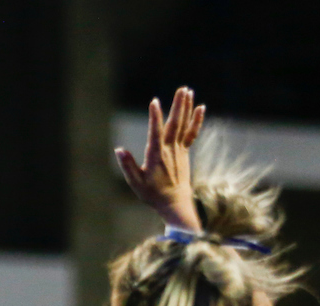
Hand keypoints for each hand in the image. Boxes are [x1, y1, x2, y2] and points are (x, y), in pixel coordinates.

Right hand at [115, 86, 204, 230]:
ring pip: (183, 125)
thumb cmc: (152, 194)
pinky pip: (191, 133)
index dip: (155, 117)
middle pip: (174, 124)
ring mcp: (179, 150)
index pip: (156, 132)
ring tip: (187, 91)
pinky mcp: (185, 152)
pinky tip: (200, 107)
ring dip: (186, 107)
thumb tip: (119, 150)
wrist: (175, 203)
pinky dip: (196, 120)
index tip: (155, 102)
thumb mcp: (136, 183)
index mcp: (156, 156)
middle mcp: (170, 150)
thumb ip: (128, 165)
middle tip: (181, 89)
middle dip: (178, 105)